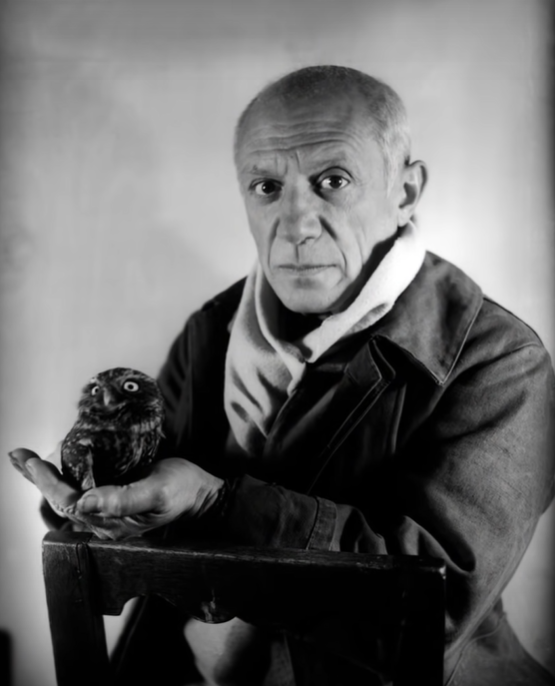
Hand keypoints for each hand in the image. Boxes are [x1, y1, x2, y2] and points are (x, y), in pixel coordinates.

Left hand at [9, 447, 223, 539]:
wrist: (203, 496)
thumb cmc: (183, 491)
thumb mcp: (157, 491)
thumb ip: (121, 499)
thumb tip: (81, 502)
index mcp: (111, 521)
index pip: (67, 501)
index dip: (45, 481)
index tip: (30, 460)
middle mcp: (104, 521)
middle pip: (60, 500)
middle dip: (38, 478)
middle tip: (19, 454)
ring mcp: (108, 513)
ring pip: (67, 496)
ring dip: (45, 478)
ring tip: (27, 459)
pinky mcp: (114, 502)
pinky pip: (81, 491)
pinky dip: (64, 477)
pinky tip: (57, 464)